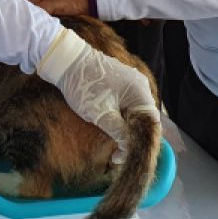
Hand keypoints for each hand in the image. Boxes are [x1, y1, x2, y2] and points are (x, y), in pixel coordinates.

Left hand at [36, 28, 158, 163]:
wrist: (65, 61)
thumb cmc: (85, 87)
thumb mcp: (102, 115)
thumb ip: (120, 134)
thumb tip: (128, 152)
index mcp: (140, 91)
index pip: (152, 123)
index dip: (143, 142)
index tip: (131, 156)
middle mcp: (139, 86)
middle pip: (143, 118)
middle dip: (133, 138)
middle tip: (119, 155)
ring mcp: (129, 82)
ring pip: (134, 112)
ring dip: (126, 129)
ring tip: (114, 147)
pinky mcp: (118, 83)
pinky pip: (126, 104)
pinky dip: (121, 118)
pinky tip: (111, 130)